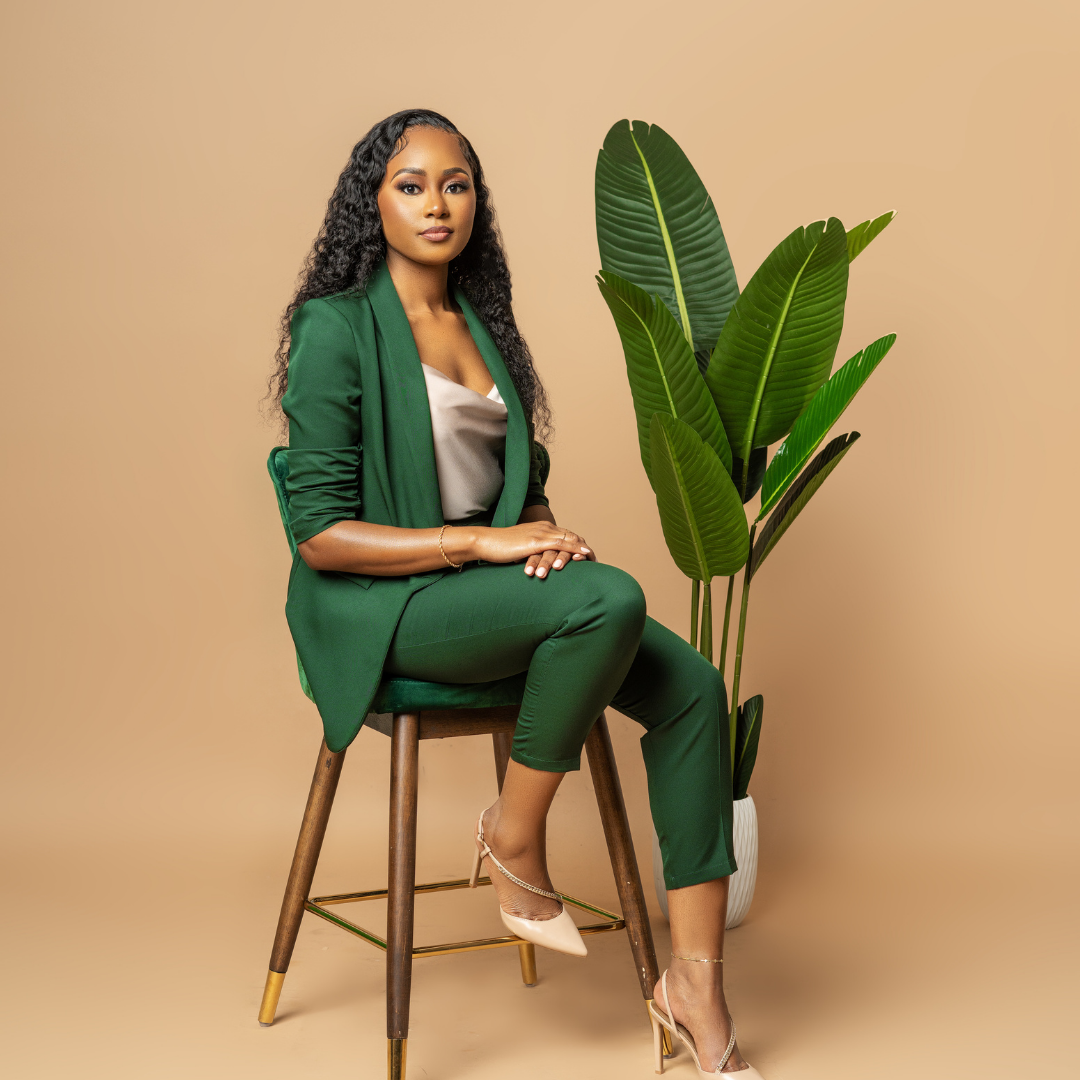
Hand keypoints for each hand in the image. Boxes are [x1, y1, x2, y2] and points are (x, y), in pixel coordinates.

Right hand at [466, 521, 594, 577]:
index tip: (587, 557)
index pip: (565, 535)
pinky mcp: (536, 541)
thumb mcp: (521, 550)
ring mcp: (540, 533)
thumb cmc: (500, 549)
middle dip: (584, 548)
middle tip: (596, 560)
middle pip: (571, 536)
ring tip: (594, 559)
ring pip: (569, 539)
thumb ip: (532, 554)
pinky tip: (583, 555)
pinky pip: (560, 544)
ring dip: (583, 549)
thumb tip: (539, 565)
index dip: (578, 545)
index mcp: (541, 529)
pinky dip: (574, 548)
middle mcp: (544, 528)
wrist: (485, 542)